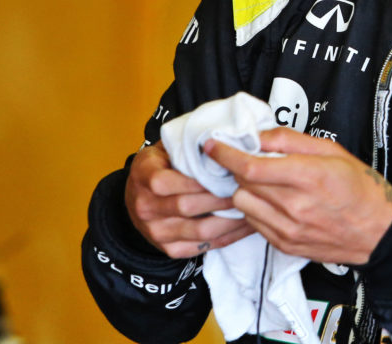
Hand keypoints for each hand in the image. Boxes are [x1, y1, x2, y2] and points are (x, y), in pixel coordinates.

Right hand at [124, 141, 252, 258]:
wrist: (137, 197)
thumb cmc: (161, 165)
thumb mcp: (166, 148)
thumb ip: (188, 146)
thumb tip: (225, 142)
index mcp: (143, 176)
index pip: (166, 181)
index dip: (198, 179)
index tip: (228, 171)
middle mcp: (145, 207)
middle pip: (187, 206)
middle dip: (221, 198)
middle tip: (248, 188)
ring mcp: (156, 232)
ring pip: (200, 231)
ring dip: (231, 220)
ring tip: (253, 206)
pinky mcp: (170, 250)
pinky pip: (204, 247)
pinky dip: (229, 236)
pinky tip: (246, 224)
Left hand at [206, 127, 391, 264]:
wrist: (379, 233)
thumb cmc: (359, 188)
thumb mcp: (331, 151)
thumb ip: (291, 140)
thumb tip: (259, 135)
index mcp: (308, 176)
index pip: (251, 166)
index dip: (225, 154)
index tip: (212, 145)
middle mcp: (295, 206)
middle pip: (243, 184)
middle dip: (237, 168)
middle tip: (245, 158)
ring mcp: (289, 229)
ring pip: (243, 204)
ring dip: (245, 189)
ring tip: (263, 182)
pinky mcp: (285, 245)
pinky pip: (254, 223)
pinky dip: (256, 208)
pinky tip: (273, 201)